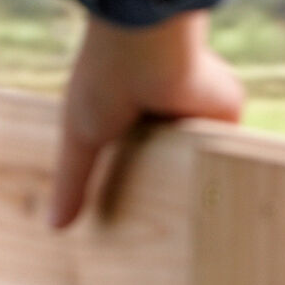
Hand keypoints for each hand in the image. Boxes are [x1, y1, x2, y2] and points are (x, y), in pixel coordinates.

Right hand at [49, 8, 244, 227]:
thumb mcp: (82, 137)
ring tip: (189, 234)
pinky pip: (230, 149)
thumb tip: (54, 227)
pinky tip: (215, 210)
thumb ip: (73, 181)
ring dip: (200, 181)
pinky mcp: (227, 110)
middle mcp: (173, 107)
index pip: (143, 154)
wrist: (146, 48)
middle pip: (177, 159)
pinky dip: (223, 171)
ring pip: (205, 156)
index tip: (132, 223)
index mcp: (140, 108)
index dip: (138, 182)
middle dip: (173, 188)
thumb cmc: (106, 81)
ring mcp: (202, 110)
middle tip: (164, 237)